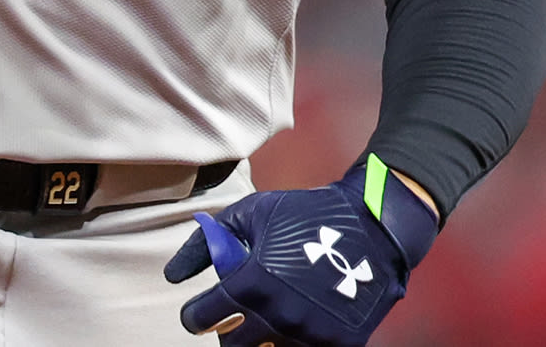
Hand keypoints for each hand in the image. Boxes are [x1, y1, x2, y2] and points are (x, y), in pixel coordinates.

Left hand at [164, 157, 438, 346]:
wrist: (373, 226)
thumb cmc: (305, 214)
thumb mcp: (251, 213)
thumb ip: (206, 243)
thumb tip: (171, 276)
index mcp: (251, 284)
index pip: (201, 320)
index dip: (194, 316)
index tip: (198, 313)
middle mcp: (277, 316)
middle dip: (228, 335)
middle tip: (236, 320)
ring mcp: (309, 335)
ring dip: (264, 341)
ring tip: (271, 319)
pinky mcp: (339, 345)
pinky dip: (298, 343)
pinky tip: (301, 325)